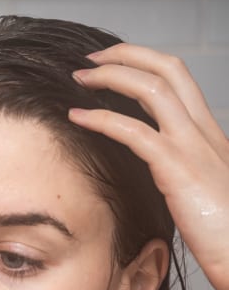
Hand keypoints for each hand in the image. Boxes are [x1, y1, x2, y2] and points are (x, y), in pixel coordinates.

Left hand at [69, 44, 228, 289]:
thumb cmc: (225, 234)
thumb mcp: (200, 191)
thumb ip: (177, 170)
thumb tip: (147, 167)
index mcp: (209, 134)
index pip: (180, 78)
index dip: (144, 62)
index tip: (111, 63)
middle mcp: (204, 132)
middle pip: (168, 69)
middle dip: (126, 54)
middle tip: (90, 58)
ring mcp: (193, 147)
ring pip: (152, 88)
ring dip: (111, 75)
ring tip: (79, 77)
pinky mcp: (178, 169)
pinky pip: (133, 131)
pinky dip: (100, 118)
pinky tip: (75, 116)